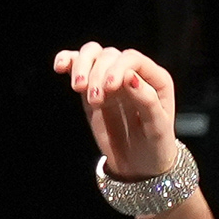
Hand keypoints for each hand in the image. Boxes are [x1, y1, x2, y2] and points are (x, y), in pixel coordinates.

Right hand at [55, 42, 179, 182]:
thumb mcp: (157, 128)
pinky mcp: (93, 86)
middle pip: (110, 56)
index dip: (118, 68)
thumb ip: (147, 101)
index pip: (132, 59)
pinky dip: (68, 61)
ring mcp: (111, 78)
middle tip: (95, 100)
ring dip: (82, 66)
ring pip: (93, 54)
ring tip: (78, 88)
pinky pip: (79, 64)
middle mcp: (133, 73)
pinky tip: (60, 67)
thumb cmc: (154, 146)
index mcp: (155, 79)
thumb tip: (130, 76)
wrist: (139, 164)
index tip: (109, 87)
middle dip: (98, 74)